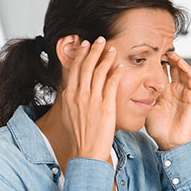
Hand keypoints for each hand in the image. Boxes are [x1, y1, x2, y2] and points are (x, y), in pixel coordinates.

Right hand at [61, 37, 124, 161]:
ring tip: (111, 48)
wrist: (86, 150)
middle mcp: (79, 95)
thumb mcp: (69, 114)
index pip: (75, 69)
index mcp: (69, 96)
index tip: (85, 45)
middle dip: (93, 50)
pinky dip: (116, 73)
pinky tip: (120, 66)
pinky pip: (112, 84)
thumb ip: (70, 100)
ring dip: (106, 57)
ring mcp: (92, 99)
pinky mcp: (106, 106)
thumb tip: (70, 91)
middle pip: (86, 66)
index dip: (80, 55)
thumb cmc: (80, 135)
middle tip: (99, 39)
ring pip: (99, 72)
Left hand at [145, 52, 190, 150]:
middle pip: (172, 69)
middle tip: (158, 48)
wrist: (170, 142)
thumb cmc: (159, 130)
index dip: (156, 62)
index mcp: (164, 93)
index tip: (146, 53)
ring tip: (169, 51)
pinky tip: (179, 62)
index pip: (161, 73)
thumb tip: (122, 86)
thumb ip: (138, 96)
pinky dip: (186, 69)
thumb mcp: (144, 108)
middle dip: (166, 58)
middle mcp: (175, 91)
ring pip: (183, 71)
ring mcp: (184, 93)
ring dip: (177, 60)